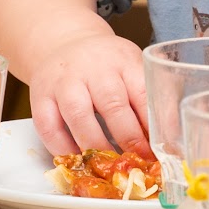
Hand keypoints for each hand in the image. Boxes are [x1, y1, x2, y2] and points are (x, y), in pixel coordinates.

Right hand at [28, 30, 150, 158]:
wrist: (65, 43)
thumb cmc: (105, 65)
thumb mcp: (131, 68)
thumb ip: (147, 97)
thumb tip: (168, 140)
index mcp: (123, 60)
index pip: (142, 92)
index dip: (152, 125)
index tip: (160, 150)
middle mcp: (93, 67)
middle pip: (112, 104)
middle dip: (129, 139)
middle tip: (138, 162)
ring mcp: (64, 81)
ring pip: (79, 116)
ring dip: (97, 146)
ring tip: (110, 165)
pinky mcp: (40, 95)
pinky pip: (49, 127)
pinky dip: (63, 149)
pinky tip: (78, 159)